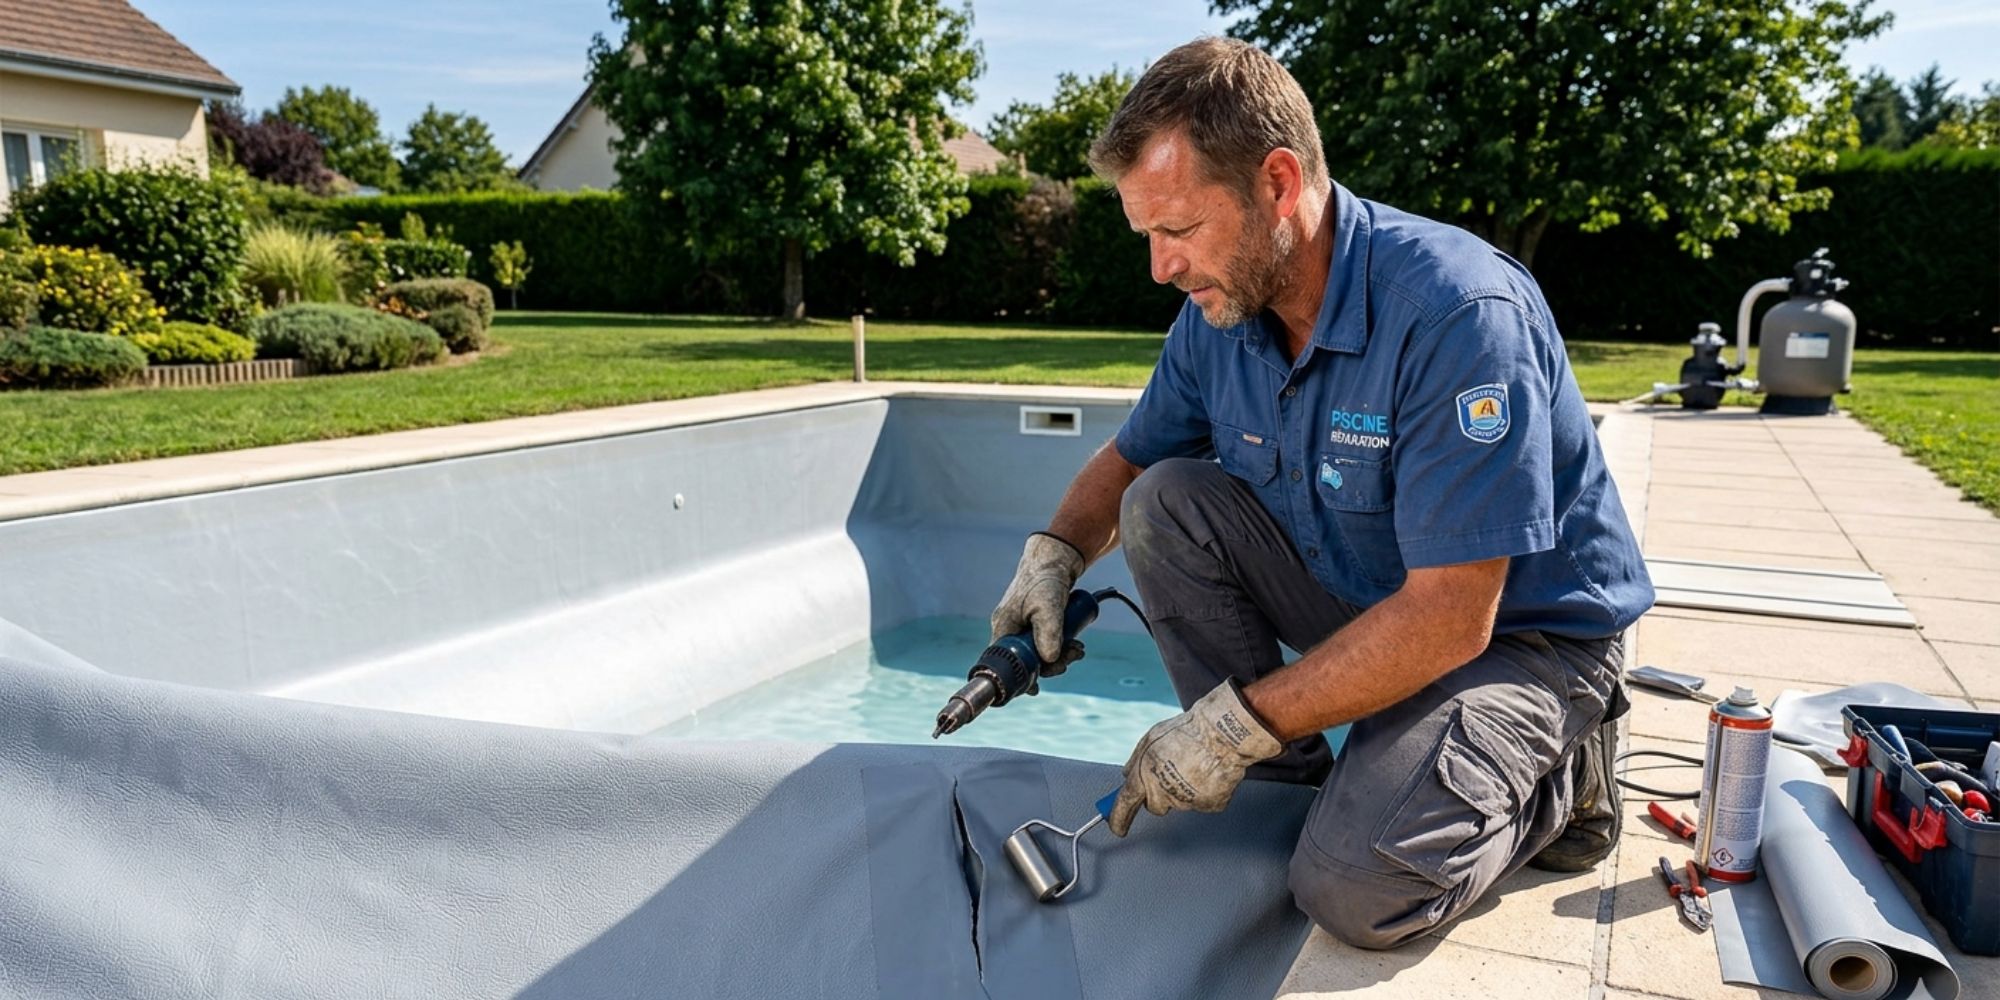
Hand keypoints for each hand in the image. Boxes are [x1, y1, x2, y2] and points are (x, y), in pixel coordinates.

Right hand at [990, 532, 1085, 671]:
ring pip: (1039, 654)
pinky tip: (1075, 643)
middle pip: (1026, 661)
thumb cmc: (1045, 579)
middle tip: (1072, 658)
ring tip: (1079, 649)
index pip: (1005, 661)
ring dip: (1060, 656)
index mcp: (1004, 626)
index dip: (1020, 676)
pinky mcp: (1036, 625)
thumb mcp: (1048, 606)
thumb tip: (1049, 659)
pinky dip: (1061, 646)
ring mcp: (1023, 628)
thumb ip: (1049, 632)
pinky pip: (1046, 644)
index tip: (1035, 688)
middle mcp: (1010, 629)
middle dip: (1050, 664)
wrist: (1055, 559)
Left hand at [1109, 679, 1283, 836]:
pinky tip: (1208, 772)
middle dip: (1159, 793)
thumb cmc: (1188, 731)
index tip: (1117, 827)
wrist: (1222, 733)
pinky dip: (1205, 791)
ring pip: (1180, 802)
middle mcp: (1163, 793)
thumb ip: (1136, 761)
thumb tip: (1128, 775)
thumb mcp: (1150, 738)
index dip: (1118, 818)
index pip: (1125, 805)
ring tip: (1194, 765)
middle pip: (1155, 805)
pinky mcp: (1209, 805)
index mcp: (1145, 776)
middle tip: (1172, 771)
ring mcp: (1187, 802)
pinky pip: (1202, 802)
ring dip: (1183, 788)